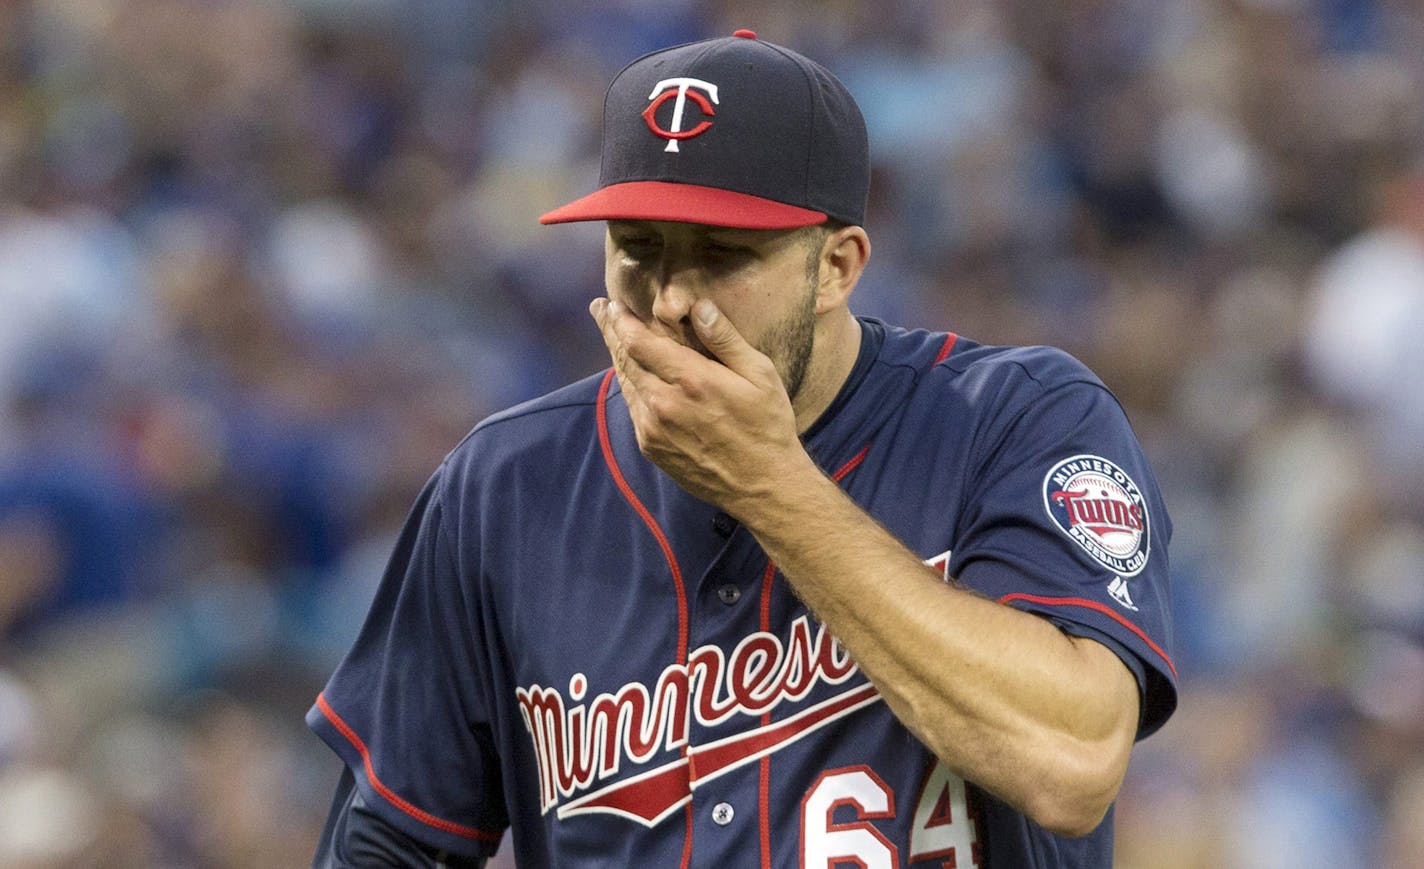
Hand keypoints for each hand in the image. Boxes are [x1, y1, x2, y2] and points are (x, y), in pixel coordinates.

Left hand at [590, 296, 809, 510]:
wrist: (762, 486)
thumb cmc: (767, 426)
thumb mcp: (759, 375)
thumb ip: (725, 339)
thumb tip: (699, 306)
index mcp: (690, 380)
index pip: (639, 342)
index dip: (621, 320)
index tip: (612, 303)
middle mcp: (663, 403)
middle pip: (624, 359)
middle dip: (611, 331)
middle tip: (600, 309)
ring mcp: (653, 428)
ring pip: (626, 384)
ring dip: (617, 357)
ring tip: (612, 335)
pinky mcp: (651, 447)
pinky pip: (633, 408)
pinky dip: (630, 386)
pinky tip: (633, 374)